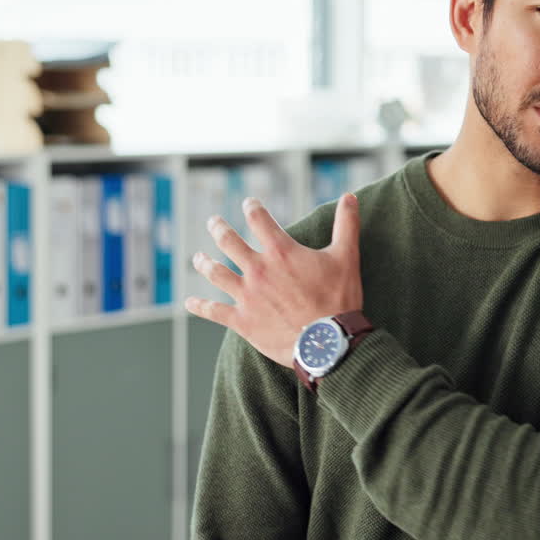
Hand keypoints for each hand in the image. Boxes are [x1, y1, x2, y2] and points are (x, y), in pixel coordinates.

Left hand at [185, 193, 363, 368]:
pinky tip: (190, 302)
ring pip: (216, 273)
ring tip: (198, 258)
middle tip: (213, 222)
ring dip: (204, 263)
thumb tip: (350, 196)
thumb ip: (346, 224)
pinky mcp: (242, 321)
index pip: (260, 220)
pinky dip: (200, 306)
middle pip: (229, 242)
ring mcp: (247, 296)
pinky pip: (214, 311)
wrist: (327, 342)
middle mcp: (258, 270)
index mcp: (281, 252)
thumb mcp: (347, 257)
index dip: (253, 208)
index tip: (249, 203)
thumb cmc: (339, 299)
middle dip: (219, 229)